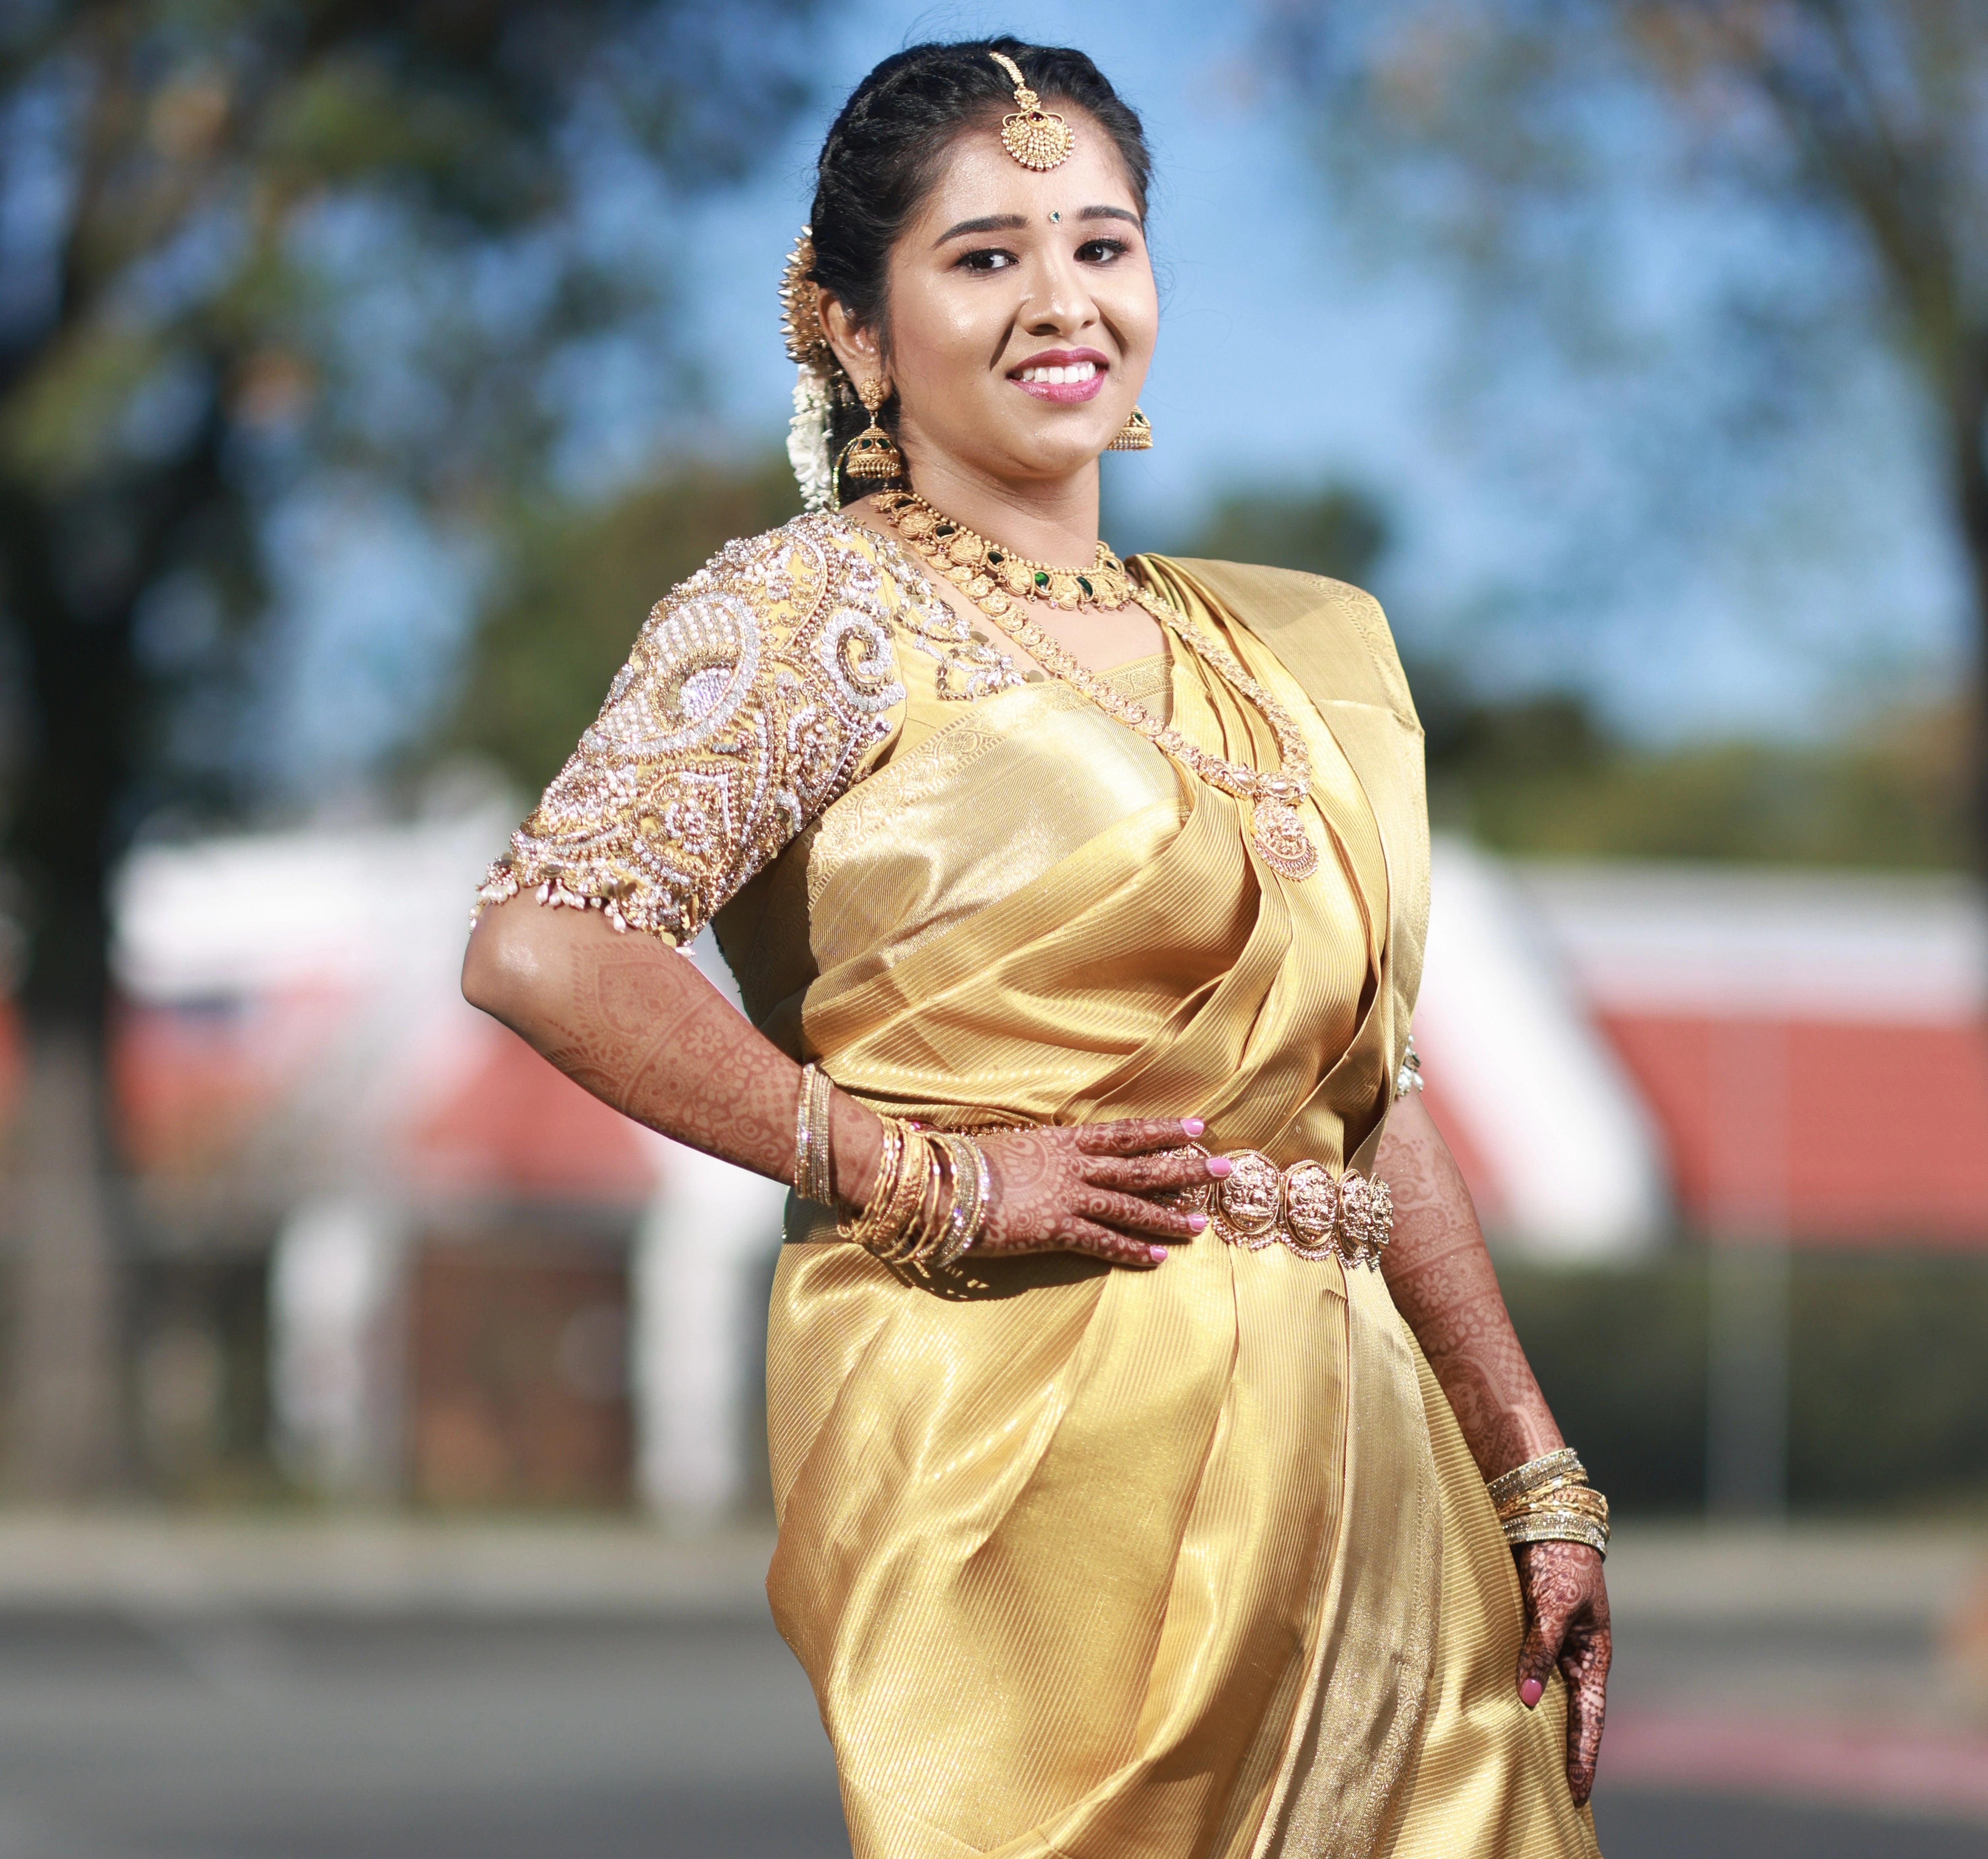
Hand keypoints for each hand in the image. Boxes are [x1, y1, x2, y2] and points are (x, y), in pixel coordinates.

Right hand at [973, 1116, 1227, 1266]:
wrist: (942, 1183)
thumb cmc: (968, 1163)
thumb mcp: (1012, 1146)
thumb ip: (1042, 1153)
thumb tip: (1055, 1154)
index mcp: (1063, 1141)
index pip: (1124, 1133)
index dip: (1163, 1130)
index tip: (1198, 1127)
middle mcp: (1073, 1166)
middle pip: (1140, 1166)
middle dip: (1185, 1168)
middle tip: (1224, 1169)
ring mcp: (1067, 1198)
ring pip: (1129, 1205)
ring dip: (1167, 1216)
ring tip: (1200, 1225)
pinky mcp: (1054, 1230)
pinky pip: (1101, 1241)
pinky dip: (1130, 1250)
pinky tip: (1157, 1259)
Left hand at [1514, 1540, 1610, 1805]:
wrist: (1543, 1515)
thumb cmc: (1559, 1558)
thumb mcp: (1556, 1605)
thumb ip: (1541, 1649)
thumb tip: (1530, 1700)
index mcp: (1593, 1656)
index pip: (1591, 1720)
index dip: (1584, 1758)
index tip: (1577, 1796)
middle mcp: (1574, 1656)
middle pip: (1570, 1715)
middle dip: (1562, 1754)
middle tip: (1550, 1796)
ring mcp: (1552, 1645)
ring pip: (1545, 1696)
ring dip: (1537, 1727)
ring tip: (1521, 1765)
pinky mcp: (1528, 1630)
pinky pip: (1524, 1671)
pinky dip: (1516, 1695)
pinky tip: (1499, 1714)